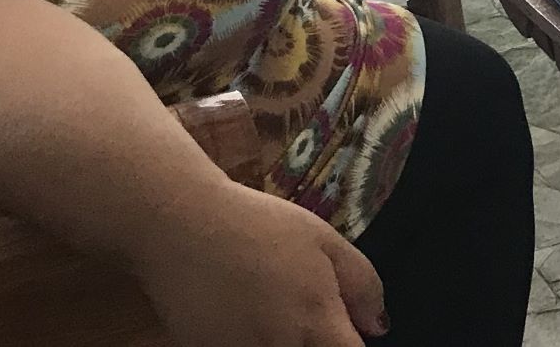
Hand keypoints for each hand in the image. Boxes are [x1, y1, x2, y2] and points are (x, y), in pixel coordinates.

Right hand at [131, 180, 385, 346]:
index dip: (350, 344)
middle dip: (315, 344)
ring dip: (281, 342)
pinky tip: (241, 318)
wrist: (182, 225)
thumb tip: (378, 326)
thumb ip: (361, 284)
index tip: (343, 331)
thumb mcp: (324, 240)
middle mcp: (279, 346)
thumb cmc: (259, 225)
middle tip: (306, 317)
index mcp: (316, 319)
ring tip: (268, 309)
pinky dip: (247, 341)